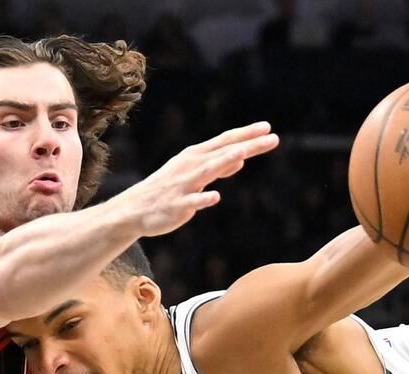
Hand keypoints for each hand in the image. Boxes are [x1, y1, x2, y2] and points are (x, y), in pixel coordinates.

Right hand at [111, 121, 278, 236]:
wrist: (135, 209)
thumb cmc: (169, 189)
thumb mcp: (195, 174)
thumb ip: (219, 166)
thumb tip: (241, 157)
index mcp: (196, 156)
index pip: (225, 141)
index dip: (247, 134)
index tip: (268, 128)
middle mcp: (191, 166)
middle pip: (223, 152)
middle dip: (247, 144)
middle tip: (273, 136)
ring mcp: (184, 184)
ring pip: (208, 171)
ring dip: (225, 161)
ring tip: (243, 152)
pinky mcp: (176, 205)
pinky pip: (191, 202)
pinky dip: (203, 199)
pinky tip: (215, 197)